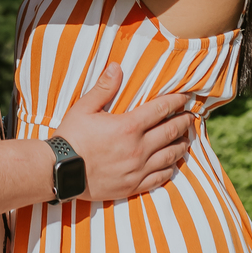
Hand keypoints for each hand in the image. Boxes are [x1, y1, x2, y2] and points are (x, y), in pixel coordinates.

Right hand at [56, 62, 191, 200]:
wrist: (60, 171)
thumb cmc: (71, 137)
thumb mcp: (84, 108)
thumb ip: (104, 88)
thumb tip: (116, 66)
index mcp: (128, 126)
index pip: (161, 109)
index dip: (176, 101)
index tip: (185, 97)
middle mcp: (138, 148)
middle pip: (171, 132)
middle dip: (184, 122)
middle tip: (191, 117)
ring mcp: (138, 169)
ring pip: (170, 156)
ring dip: (181, 146)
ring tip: (186, 140)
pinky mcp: (133, 186)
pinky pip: (159, 178)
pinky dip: (170, 170)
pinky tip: (172, 165)